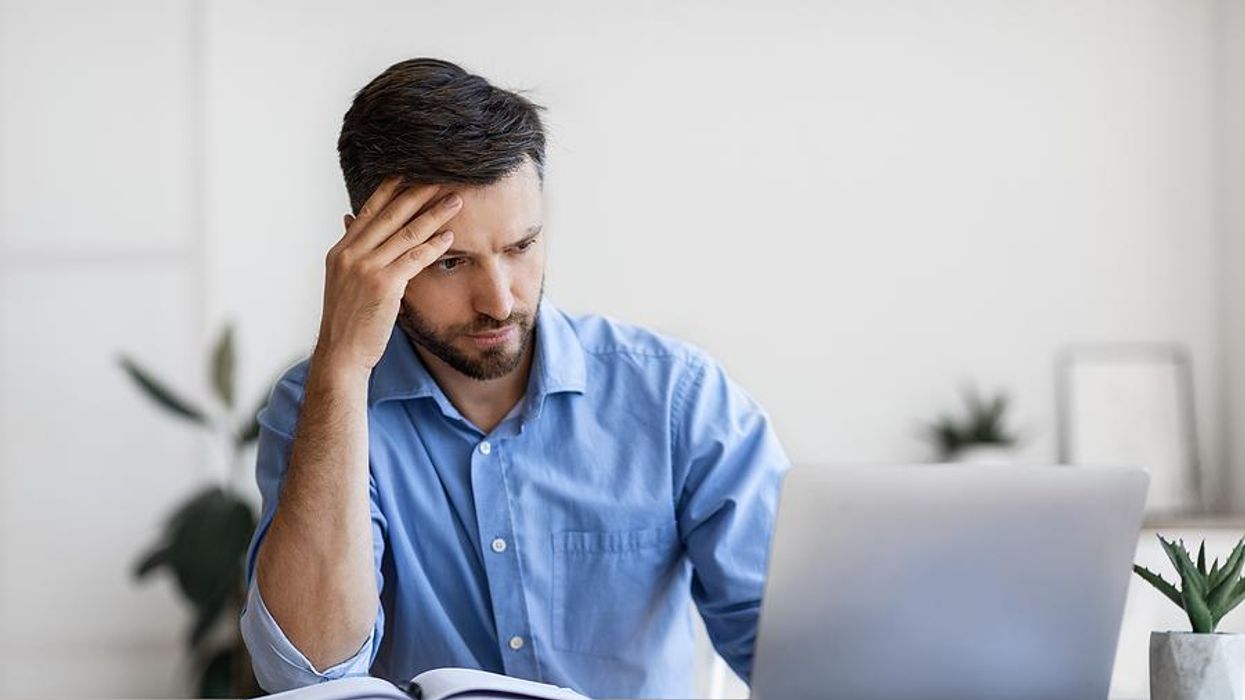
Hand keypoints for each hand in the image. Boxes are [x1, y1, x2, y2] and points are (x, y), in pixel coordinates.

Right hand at [313, 176, 461, 376]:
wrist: (341, 354)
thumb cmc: (348, 322)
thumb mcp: (344, 282)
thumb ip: (353, 253)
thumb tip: (350, 221)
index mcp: (340, 251)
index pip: (369, 211)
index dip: (390, 190)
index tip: (410, 172)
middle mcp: (350, 255)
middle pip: (390, 215)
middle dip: (417, 193)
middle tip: (441, 177)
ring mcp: (366, 268)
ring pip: (406, 233)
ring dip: (434, 214)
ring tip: (455, 201)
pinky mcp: (383, 285)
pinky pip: (414, 258)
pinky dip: (434, 246)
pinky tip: (450, 236)